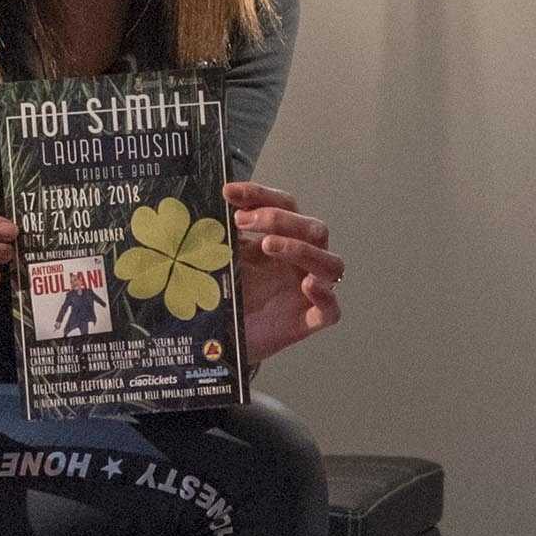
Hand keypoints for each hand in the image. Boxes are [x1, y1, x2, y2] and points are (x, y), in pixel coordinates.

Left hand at [227, 179, 344, 364]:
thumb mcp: (220, 259)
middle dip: (279, 219)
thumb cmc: (227, 297)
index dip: (260, 195)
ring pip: (331, 264)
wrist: (221, 343)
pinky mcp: (309, 321)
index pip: (285, 206)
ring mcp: (307, 292)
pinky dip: (324, 295)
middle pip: (313, 229)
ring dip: (301, 248)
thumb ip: (221, 237)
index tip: (229, 192)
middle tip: (242, 220)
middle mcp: (301, 262)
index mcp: (283, 240)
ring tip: (268, 245)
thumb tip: (204, 208)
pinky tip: (307, 285)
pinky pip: (331, 309)